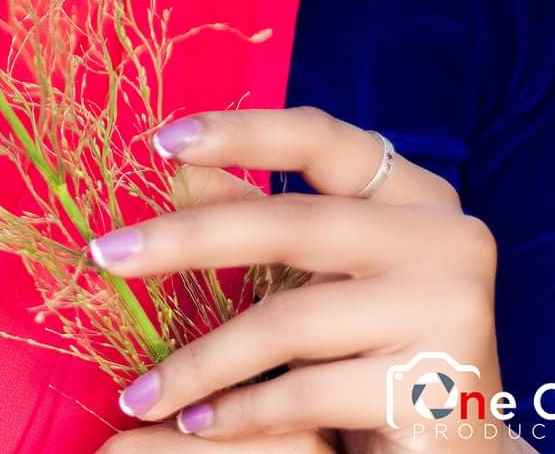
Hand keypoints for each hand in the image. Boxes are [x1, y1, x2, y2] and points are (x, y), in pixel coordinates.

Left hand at [89, 105, 502, 449]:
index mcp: (417, 194)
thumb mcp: (321, 275)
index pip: (321, 137)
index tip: (160, 141)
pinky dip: (238, 411)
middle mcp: (446, 237)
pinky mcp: (434, 386)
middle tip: (106, 256)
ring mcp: (448, 308)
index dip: (241, 131)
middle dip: (185, 239)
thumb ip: (262, 218)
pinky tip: (195, 423)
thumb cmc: (377, 349)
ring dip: (199, 360)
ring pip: (287, 320)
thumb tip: (178, 166)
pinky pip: (305, 392)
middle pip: (289, 223)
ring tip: (139, 392)